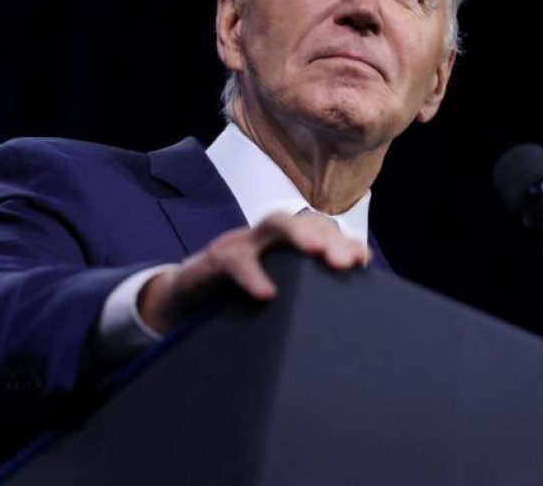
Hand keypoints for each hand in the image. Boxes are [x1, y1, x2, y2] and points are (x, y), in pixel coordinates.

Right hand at [137, 211, 369, 333]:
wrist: (179, 305)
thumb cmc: (234, 302)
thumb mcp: (274, 301)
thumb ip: (303, 300)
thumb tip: (348, 321)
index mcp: (284, 249)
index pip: (320, 233)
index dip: (343, 242)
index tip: (363, 262)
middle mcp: (266, 240)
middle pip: (303, 221)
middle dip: (326, 235)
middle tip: (344, 260)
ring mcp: (239, 245)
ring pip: (272, 225)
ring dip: (297, 234)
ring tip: (316, 251)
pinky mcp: (210, 263)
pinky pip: (233, 261)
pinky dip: (251, 274)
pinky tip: (266, 293)